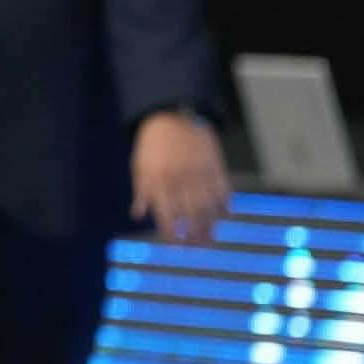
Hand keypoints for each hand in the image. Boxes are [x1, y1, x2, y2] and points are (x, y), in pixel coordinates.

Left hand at [131, 111, 231, 243]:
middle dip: (195, 237)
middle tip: (197, 249)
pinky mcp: (215, 165)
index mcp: (159, 181)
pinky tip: (224, 215)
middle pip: (191, 217)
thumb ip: (141, 192)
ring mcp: (200, 173)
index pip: (167, 217)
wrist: (171, 113)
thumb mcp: (140, 165)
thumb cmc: (152, 143)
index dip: (172, 235)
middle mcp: (180, 180)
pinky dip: (225, 205)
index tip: (176, 247)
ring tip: (211, 240)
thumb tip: (138, 215)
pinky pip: (224, 191)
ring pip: (209, 208)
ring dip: (211, 227)